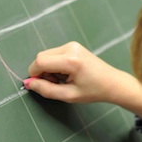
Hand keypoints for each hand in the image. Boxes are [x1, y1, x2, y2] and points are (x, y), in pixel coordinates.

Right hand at [26, 42, 141, 119]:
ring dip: (48, 69)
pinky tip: (66, 74)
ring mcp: (72, 45)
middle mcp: (70, 48)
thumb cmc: (94, 91)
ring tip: (63, 80)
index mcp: (71, 60)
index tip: (40, 86)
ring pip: (46, 55)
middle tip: (55, 84)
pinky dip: (54, 65)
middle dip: (42, 72)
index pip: (40, 62)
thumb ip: (46, 90)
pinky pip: (54, 54)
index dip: (34, 75)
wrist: (113, 83)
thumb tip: (29, 84)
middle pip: (41, 57)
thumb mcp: (69, 95)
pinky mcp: (73, 46)